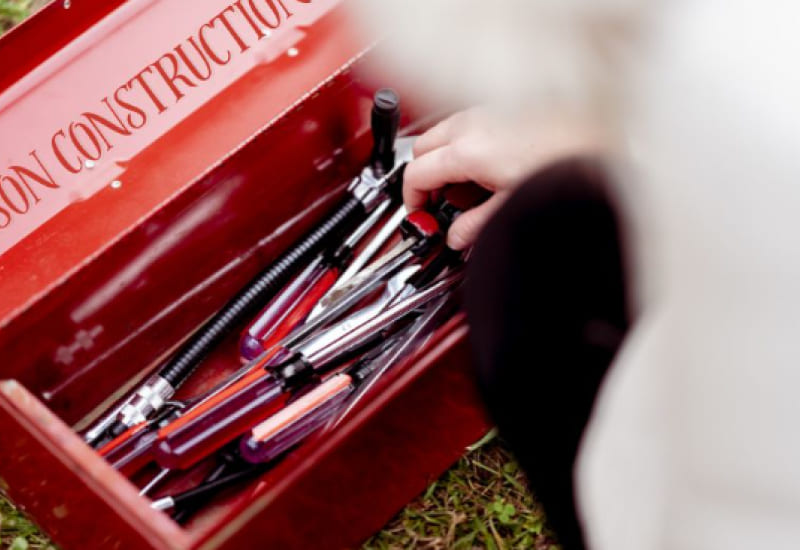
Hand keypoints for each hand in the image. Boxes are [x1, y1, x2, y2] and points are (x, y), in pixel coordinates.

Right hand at [404, 108, 604, 248]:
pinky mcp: (502, 108)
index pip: (416, 173)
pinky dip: (464, 144)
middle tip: (438, 202)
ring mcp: (486, 112)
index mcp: (468, 151)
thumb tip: (457, 237)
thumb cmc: (562, 164)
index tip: (419, 213)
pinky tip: (487, 167)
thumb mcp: (510, 205)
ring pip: (442, 133)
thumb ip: (475, 225)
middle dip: (424, 176)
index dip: (412, 199)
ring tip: (466, 187)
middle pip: (422, 148)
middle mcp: (472, 125)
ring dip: (443, 159)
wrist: (597, 140)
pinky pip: (466, 124)